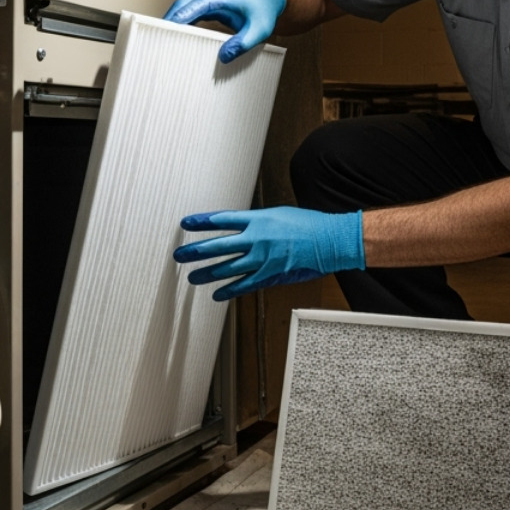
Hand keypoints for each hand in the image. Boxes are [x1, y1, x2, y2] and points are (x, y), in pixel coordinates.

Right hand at [162, 0, 286, 62]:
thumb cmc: (263, 11)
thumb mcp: (259, 30)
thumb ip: (243, 43)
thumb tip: (224, 57)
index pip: (198, 4)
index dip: (183, 15)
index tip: (170, 27)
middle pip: (183, 4)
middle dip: (170, 19)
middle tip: (158, 38)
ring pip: (182, 7)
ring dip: (172, 21)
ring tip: (161, 40)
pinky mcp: (203, 3)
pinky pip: (187, 11)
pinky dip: (179, 22)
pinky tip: (175, 37)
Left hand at [172, 206, 364, 300]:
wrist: (329, 240)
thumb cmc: (308, 224)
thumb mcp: (279, 215)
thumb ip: (258, 223)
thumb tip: (243, 228)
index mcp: (257, 219)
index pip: (222, 220)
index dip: (201, 222)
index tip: (186, 224)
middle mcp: (255, 239)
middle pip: (217, 246)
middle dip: (196, 251)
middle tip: (180, 255)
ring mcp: (261, 259)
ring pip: (226, 268)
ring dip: (207, 273)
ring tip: (192, 277)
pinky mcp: (269, 275)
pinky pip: (244, 285)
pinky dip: (229, 290)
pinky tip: (217, 294)